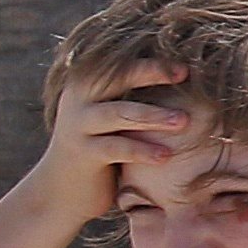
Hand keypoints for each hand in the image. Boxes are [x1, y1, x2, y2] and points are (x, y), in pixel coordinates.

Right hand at [19, 65, 198, 234]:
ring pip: (119, 113)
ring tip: (183, 121)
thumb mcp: (112, 117)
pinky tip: (165, 156)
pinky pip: (116, 148)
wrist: (61, 189)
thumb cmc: (100, 146)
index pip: (120, 62)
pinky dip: (142, 150)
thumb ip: (132, 96)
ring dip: (153, 116)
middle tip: (185, 73)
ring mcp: (78, 125)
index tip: (185, 63)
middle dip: (151, 72)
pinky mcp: (83, 153)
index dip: (151, 59)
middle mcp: (79, 99)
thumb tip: (184, 77)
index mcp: (88, 84)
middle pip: (116, 77)